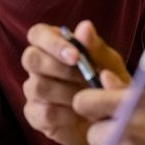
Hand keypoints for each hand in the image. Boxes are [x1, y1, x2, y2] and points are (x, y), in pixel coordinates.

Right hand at [20, 20, 129, 144]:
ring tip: (89, 98)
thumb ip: (96, 47)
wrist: (113, 118)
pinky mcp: (35, 115)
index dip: (52, 43)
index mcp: (53, 44)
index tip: (76, 56)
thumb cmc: (108, 84)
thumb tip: (85, 26)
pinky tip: (80, 115)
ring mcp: (33, 90)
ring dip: (66, 93)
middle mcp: (38, 65)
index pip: (37, 34)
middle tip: (85, 78)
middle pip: (30, 58)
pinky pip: (41, 112)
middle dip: (58, 68)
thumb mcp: (110, 64)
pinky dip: (65, 115)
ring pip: (36, 86)